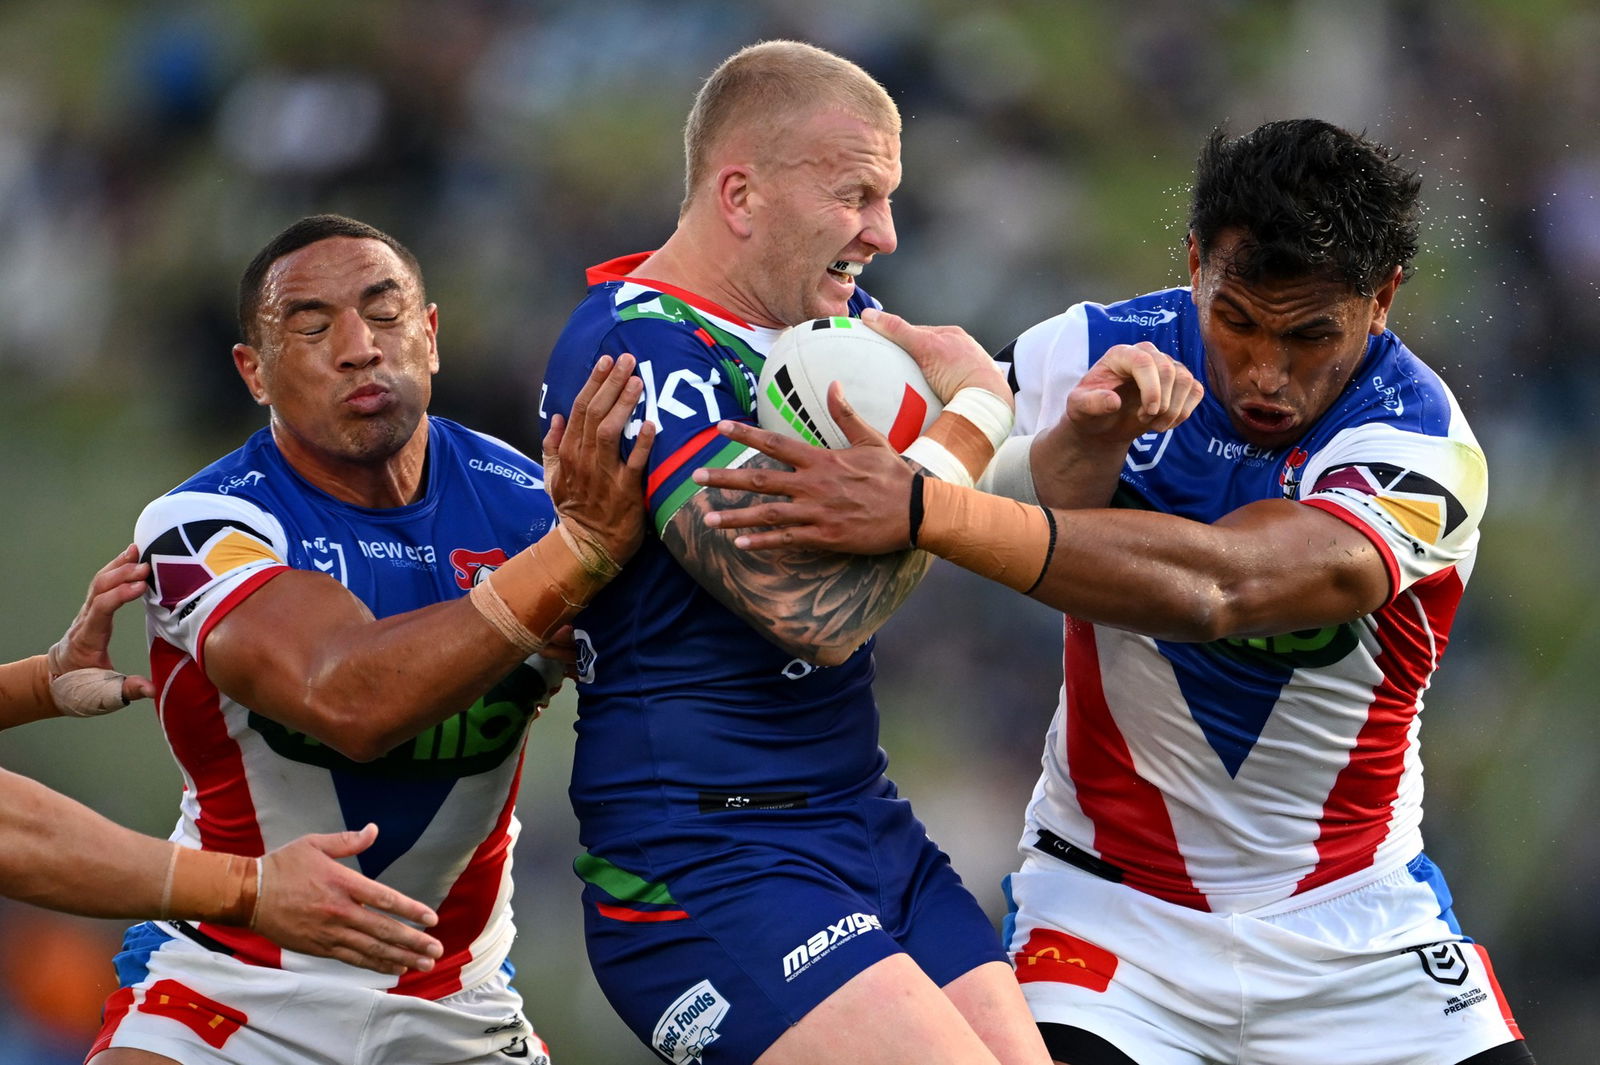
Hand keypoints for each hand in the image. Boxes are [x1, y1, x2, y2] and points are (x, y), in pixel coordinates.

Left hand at [46, 544, 156, 713]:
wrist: (58, 681)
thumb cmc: (82, 687)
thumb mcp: (104, 695)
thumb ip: (127, 690)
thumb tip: (152, 689)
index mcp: (87, 638)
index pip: (101, 609)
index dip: (120, 595)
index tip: (142, 587)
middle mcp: (85, 620)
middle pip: (98, 589)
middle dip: (121, 575)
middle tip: (146, 566)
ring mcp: (88, 613)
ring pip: (99, 582)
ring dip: (118, 566)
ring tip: (138, 550)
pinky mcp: (94, 610)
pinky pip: (104, 584)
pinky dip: (116, 568)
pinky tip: (130, 558)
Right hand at [253, 824, 443, 975]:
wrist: (249, 895)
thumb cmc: (283, 866)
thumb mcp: (314, 844)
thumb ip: (348, 841)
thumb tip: (374, 829)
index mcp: (342, 883)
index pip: (385, 899)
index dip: (411, 911)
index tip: (432, 920)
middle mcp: (339, 911)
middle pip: (383, 930)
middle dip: (413, 941)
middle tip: (436, 950)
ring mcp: (329, 932)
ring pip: (371, 949)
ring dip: (400, 957)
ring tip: (423, 964)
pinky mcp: (319, 947)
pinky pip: (353, 959)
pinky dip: (375, 964)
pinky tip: (394, 968)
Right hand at [544, 353, 655, 572]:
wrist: (589, 547)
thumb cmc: (575, 511)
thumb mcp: (553, 479)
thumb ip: (552, 447)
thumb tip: (555, 418)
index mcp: (568, 454)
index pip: (578, 410)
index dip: (593, 383)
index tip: (606, 361)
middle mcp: (583, 460)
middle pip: (594, 413)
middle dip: (611, 383)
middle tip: (627, 359)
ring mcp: (603, 475)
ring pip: (610, 431)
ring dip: (624, 404)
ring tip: (638, 381)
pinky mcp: (625, 491)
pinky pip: (634, 463)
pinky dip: (642, 444)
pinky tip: (651, 425)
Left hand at [695, 383, 914, 553]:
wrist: (916, 511)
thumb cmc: (893, 475)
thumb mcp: (871, 439)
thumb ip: (846, 413)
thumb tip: (833, 383)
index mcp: (821, 460)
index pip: (775, 442)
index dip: (746, 434)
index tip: (721, 428)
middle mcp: (813, 485)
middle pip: (760, 479)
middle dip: (725, 478)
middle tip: (695, 477)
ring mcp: (817, 513)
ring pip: (767, 514)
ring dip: (735, 517)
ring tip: (708, 519)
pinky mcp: (825, 536)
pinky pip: (787, 540)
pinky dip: (762, 542)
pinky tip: (740, 545)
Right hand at [860, 308, 1011, 406]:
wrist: (988, 401)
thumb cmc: (961, 371)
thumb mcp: (925, 346)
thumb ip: (898, 330)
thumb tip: (869, 315)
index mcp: (953, 335)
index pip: (919, 333)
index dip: (899, 341)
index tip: (883, 350)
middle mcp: (962, 351)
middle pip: (927, 354)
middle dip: (910, 362)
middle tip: (893, 374)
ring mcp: (966, 372)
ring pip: (935, 373)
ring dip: (921, 380)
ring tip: (908, 390)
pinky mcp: (968, 392)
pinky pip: (944, 390)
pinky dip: (934, 394)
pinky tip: (927, 401)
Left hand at [1063, 342, 1202, 443]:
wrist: (1103, 424)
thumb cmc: (1089, 412)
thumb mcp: (1079, 408)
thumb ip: (1091, 403)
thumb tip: (1113, 401)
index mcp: (1121, 354)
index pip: (1145, 362)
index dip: (1152, 388)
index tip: (1149, 412)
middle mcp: (1146, 354)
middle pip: (1169, 370)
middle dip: (1162, 402)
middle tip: (1145, 420)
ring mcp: (1166, 365)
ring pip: (1186, 381)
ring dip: (1174, 410)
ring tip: (1154, 424)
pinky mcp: (1180, 381)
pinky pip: (1196, 391)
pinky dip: (1184, 411)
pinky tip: (1167, 422)